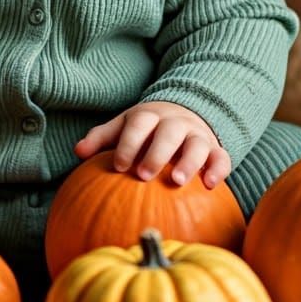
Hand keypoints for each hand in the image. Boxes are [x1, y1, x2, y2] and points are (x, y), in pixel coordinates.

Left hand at [74, 101, 230, 188]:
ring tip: (177, 181)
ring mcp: (197, 134)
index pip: (140, 122)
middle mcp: (176, 122)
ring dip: (188, 161)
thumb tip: (79, 151)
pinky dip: (217, 170)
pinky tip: (209, 186)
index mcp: (150, 115)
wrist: (185, 115)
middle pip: (169, 131)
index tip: (118, 166)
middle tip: (143, 175)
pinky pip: (221, 157)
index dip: (129, 142)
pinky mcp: (215, 148)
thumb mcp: (124, 127)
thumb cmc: (147, 129)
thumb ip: (102, 138)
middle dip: (156, 152)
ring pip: (197, 144)